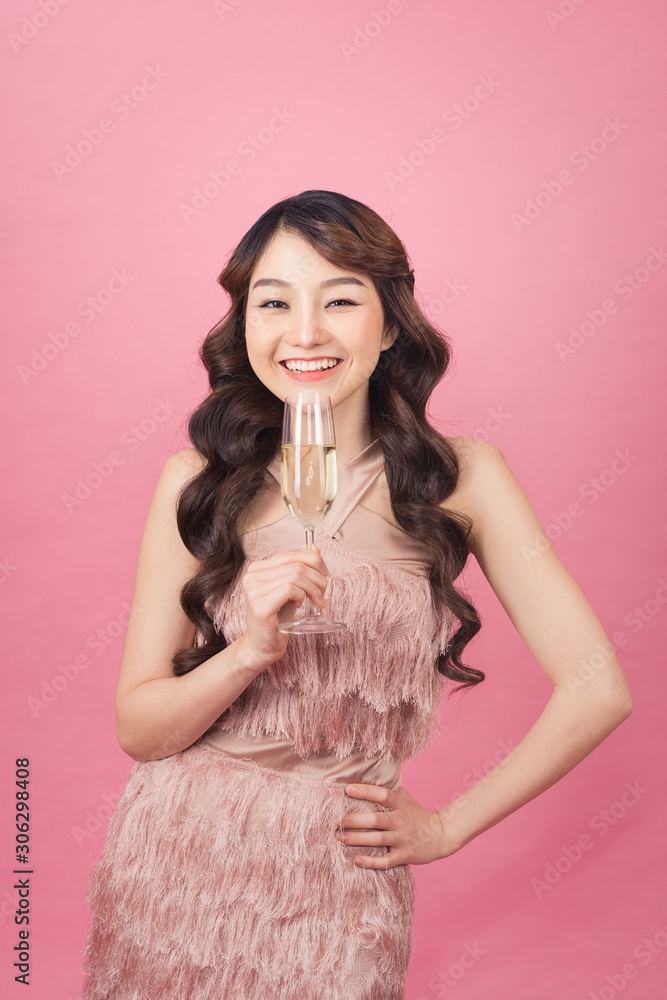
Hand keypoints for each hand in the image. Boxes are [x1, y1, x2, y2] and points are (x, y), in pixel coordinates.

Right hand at [240, 545, 329, 672]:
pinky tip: (299, 605)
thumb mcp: (291, 590)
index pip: (291, 553)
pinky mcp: (260, 606)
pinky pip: (290, 589)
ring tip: (315, 601)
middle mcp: (252, 576)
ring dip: (313, 589)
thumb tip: (316, 550)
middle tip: (323, 593)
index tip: (325, 573)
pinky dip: (301, 595)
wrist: (262, 646)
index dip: (314, 560)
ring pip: (295, 576)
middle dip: (317, 578)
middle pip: (296, 565)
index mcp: (258, 569)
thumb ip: (300, 570)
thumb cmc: (277, 619)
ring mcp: (253, 590)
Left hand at [337, 783, 461, 869]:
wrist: (441, 834)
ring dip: (357, 839)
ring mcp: (403, 839)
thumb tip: (364, 776)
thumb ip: (388, 790)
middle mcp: (401, 821)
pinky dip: (371, 862)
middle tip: (336, 821)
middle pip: (376, 819)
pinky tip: (356, 860)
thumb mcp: (405, 799)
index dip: (365, 791)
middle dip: (354, 820)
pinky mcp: (405, 856)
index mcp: (400, 805)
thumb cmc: (416, 814)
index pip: (383, 794)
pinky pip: (386, 861)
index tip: (347, 789)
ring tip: (339, 838)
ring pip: (378, 840)